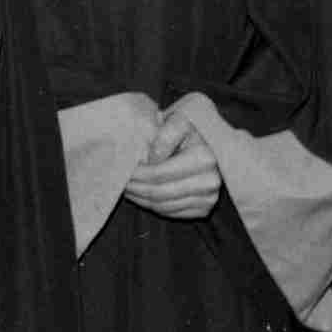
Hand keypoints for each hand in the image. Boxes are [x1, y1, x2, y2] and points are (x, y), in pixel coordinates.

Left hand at [121, 104, 224, 222]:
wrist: (210, 137)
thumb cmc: (191, 124)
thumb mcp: (178, 119)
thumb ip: (165, 136)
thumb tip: (152, 159)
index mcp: (204, 159)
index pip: (158, 174)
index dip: (136, 174)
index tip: (123, 169)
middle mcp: (210, 182)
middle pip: (159, 193)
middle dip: (135, 188)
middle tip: (120, 181)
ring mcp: (209, 197)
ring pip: (162, 206)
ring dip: (140, 199)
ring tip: (128, 188)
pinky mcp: (205, 207)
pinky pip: (171, 212)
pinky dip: (153, 206)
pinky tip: (142, 194)